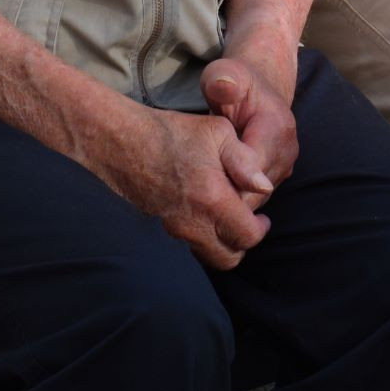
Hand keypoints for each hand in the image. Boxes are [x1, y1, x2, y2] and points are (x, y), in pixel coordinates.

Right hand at [88, 103, 272, 269]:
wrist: (123, 142)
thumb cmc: (173, 132)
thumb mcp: (218, 133)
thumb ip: (246, 162)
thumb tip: (266, 187)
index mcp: (213, 199)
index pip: (247, 236)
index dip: (261, 230)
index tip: (264, 218)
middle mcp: (192, 223)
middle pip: (228, 258)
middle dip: (243, 243)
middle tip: (249, 223)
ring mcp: (174, 229)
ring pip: (208, 255)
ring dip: (222, 242)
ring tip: (227, 218)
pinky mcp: (161, 227)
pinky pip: (189, 244)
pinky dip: (203, 237)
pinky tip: (204, 212)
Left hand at [202, 49, 301, 208]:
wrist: (258, 87)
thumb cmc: (235, 82)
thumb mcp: (224, 74)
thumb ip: (222, 81)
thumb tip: (223, 86)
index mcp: (276, 129)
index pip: (250, 174)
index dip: (222, 180)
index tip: (196, 177)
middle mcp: (286, 152)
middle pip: (253, 192)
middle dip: (224, 196)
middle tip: (193, 192)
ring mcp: (284, 166)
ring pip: (255, 200)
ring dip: (230, 200)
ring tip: (201, 192)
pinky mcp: (278, 176)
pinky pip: (256, 197)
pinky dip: (235, 197)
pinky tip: (214, 189)